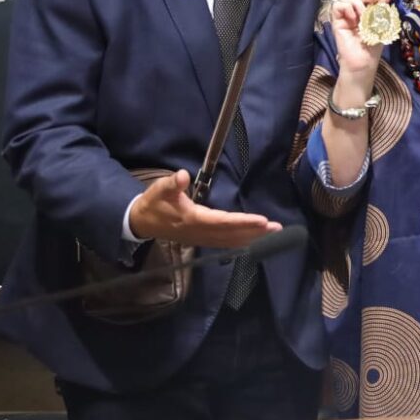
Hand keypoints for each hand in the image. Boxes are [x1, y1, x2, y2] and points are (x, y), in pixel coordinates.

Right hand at [128, 169, 279, 247]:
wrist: (142, 222)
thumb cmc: (154, 203)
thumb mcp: (158, 190)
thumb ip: (171, 184)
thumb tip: (182, 176)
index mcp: (193, 219)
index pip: (222, 222)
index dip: (243, 222)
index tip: (261, 220)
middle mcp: (201, 232)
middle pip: (232, 234)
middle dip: (255, 232)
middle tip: (277, 228)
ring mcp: (202, 239)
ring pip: (232, 240)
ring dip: (253, 237)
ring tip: (273, 233)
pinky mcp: (203, 240)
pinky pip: (227, 243)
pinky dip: (243, 242)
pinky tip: (256, 239)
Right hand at [329, 0, 390, 82]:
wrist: (363, 60)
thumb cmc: (373, 47)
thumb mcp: (381, 26)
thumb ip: (381, 11)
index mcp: (367, 16)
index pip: (370, 0)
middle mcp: (356, 15)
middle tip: (376, 0)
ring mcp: (346, 18)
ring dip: (357, 4)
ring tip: (363, 16)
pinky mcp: (337, 21)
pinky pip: (337, 5)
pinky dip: (346, 8)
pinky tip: (353, 18)